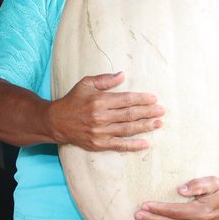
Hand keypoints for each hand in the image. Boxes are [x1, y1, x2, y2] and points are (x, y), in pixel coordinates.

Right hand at [49, 71, 164, 151]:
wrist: (56, 122)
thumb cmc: (73, 101)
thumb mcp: (85, 84)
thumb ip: (104, 80)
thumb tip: (122, 75)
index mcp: (99, 101)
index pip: (126, 100)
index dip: (142, 99)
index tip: (154, 99)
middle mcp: (101, 117)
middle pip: (130, 114)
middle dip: (148, 112)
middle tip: (162, 111)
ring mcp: (100, 132)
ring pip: (128, 129)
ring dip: (145, 126)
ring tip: (159, 123)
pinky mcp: (98, 144)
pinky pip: (120, 145)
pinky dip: (134, 145)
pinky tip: (146, 143)